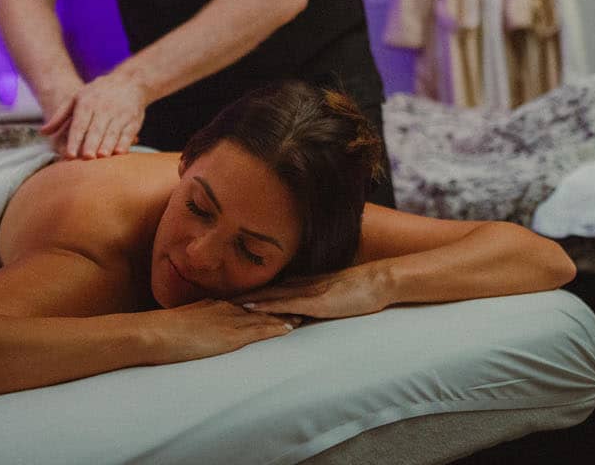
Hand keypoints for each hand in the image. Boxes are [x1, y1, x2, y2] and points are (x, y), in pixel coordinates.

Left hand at [39, 72, 146, 158]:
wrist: (129, 81)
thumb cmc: (97, 93)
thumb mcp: (76, 98)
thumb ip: (60, 116)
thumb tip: (42, 132)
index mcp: (87, 103)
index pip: (79, 124)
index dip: (75, 139)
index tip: (69, 154)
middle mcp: (104, 108)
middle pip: (96, 129)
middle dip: (91, 143)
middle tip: (87, 158)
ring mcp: (120, 114)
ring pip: (112, 132)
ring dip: (107, 144)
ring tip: (102, 157)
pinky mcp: (133, 120)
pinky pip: (128, 133)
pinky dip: (124, 143)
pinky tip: (119, 153)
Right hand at [140, 299, 295, 363]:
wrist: (155, 333)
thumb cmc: (161, 332)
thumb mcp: (183, 322)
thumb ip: (195, 322)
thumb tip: (199, 329)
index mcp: (214, 305)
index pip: (245, 303)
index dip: (264, 303)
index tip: (278, 301)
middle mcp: (226, 309)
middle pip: (259, 306)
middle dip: (279, 307)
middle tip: (298, 304)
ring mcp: (229, 321)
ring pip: (263, 317)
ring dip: (284, 316)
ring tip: (302, 316)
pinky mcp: (230, 335)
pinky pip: (258, 330)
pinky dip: (275, 328)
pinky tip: (289, 329)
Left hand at [235, 263, 391, 320]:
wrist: (381, 281)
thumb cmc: (362, 290)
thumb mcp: (335, 295)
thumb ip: (319, 301)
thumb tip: (303, 312)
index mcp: (306, 284)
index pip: (272, 287)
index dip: (251, 291)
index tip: (228, 295)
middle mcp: (302, 285)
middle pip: (265, 289)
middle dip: (241, 295)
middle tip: (214, 300)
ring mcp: (308, 292)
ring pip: (270, 295)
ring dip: (246, 299)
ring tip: (221, 304)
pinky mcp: (315, 301)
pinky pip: (286, 303)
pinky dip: (267, 305)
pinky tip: (251, 307)